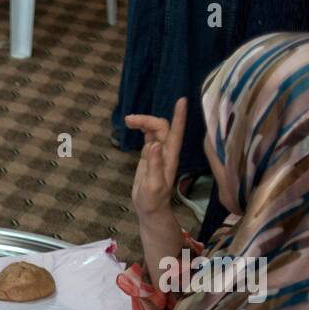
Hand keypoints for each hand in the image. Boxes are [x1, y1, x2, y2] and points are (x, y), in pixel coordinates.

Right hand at [125, 97, 186, 219]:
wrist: (150, 210)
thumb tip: (154, 144)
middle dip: (146, 120)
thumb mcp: (153, 184)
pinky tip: (132, 127)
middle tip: (128, 120)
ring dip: (143, 122)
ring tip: (127, 122)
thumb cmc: (154, 200)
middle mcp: (166, 151)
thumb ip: (155, 164)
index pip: (175, 131)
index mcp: (170, 156)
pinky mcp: (149, 156)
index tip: (181, 100)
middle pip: (160, 127)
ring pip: (153, 130)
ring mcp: (158, 152)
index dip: (179, 116)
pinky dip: (141, 129)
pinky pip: (148, 137)